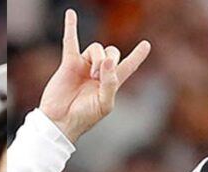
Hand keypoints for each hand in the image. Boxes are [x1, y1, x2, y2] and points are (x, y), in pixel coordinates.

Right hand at [38, 9, 150, 142]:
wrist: (60, 121)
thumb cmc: (83, 117)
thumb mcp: (104, 104)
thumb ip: (111, 83)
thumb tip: (107, 60)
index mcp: (111, 83)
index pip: (128, 66)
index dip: (137, 55)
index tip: (146, 44)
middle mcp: (99, 72)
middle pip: (112, 52)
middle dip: (110, 60)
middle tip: (99, 77)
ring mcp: (84, 66)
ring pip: (96, 48)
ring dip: (97, 58)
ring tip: (91, 75)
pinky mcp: (69, 64)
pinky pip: (70, 41)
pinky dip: (70, 26)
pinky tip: (70, 14)